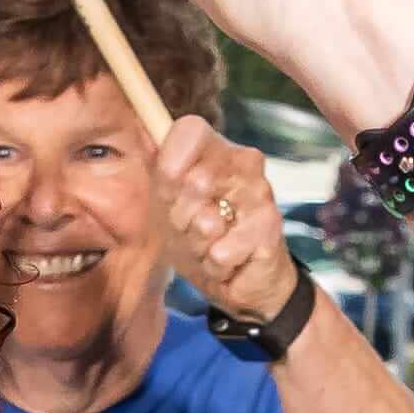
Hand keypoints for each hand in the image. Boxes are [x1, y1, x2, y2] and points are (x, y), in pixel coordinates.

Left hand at [155, 117, 308, 336]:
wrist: (240, 284)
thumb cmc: (202, 239)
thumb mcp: (168, 206)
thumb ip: (158, 172)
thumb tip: (145, 135)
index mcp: (216, 151)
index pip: (191, 129)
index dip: (171, 161)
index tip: (167, 186)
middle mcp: (244, 164)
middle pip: (191, 180)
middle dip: (180, 217)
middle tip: (192, 227)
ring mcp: (260, 194)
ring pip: (205, 221)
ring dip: (197, 245)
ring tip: (209, 246)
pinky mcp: (269, 228)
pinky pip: (220, 252)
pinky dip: (214, 266)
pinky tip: (226, 264)